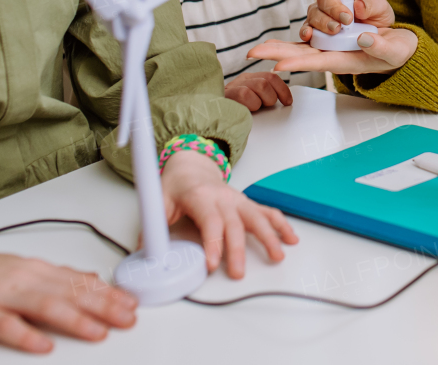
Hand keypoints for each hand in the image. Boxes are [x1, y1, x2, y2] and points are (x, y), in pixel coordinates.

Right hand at [0, 242, 136, 352]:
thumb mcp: (18, 268)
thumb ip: (54, 276)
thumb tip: (89, 278)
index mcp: (34, 269)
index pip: (80, 280)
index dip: (109, 292)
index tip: (132, 302)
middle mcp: (22, 278)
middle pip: (70, 292)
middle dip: (104, 306)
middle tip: (129, 317)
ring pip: (45, 306)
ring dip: (76, 320)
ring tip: (100, 332)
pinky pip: (4, 326)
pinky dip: (25, 336)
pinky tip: (43, 346)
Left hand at [160, 150, 298, 278]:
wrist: (192, 166)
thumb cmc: (177, 185)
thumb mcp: (159, 201)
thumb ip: (153, 226)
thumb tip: (147, 252)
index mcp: (201, 196)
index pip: (211, 221)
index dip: (213, 243)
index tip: (213, 264)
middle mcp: (224, 197)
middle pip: (236, 224)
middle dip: (238, 249)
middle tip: (238, 272)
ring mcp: (238, 200)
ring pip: (257, 217)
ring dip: (269, 237)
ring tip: (277, 255)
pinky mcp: (246, 204)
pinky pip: (267, 213)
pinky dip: (281, 225)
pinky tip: (290, 238)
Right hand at [224, 72, 292, 111]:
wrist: (208, 118)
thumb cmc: (234, 114)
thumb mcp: (252, 103)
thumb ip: (264, 97)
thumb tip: (285, 101)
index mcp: (250, 79)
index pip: (272, 77)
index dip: (283, 89)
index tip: (288, 102)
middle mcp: (242, 79)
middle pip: (268, 80)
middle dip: (272, 96)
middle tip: (265, 106)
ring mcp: (234, 85)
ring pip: (261, 85)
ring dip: (262, 101)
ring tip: (254, 108)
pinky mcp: (227, 94)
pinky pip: (246, 94)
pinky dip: (250, 104)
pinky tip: (245, 110)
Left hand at [247, 27, 417, 75]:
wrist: (399, 43)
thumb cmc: (396, 52)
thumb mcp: (395, 51)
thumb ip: (381, 47)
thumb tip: (364, 39)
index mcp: (346, 60)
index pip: (316, 62)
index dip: (297, 63)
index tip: (279, 66)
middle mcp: (332, 48)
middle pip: (299, 49)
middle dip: (276, 50)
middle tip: (254, 53)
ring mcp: (331, 34)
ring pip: (312, 21)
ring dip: (323, 12)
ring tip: (351, 12)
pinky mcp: (334, 18)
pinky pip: (318, 8)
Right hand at [304, 0, 394, 35]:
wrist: (376, 36)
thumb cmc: (377, 15)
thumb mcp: (381, 8)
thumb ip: (371, 5)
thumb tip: (358, 5)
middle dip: (333, 8)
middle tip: (346, 19)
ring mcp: (323, 13)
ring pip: (314, 13)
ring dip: (323, 22)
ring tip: (336, 30)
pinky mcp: (318, 29)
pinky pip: (307, 28)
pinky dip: (306, 31)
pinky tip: (309, 35)